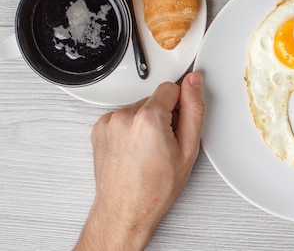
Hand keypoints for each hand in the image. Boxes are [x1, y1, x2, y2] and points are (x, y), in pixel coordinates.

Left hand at [75, 72, 204, 250]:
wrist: (125, 210)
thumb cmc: (155, 188)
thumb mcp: (188, 148)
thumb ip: (194, 109)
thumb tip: (194, 83)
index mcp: (149, 118)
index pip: (172, 87)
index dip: (180, 107)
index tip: (177, 126)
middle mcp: (125, 117)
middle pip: (154, 99)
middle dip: (163, 115)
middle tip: (164, 144)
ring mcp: (109, 123)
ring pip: (139, 108)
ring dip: (145, 122)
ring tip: (148, 149)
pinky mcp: (99, 129)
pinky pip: (123, 117)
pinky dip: (130, 128)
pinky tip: (135, 149)